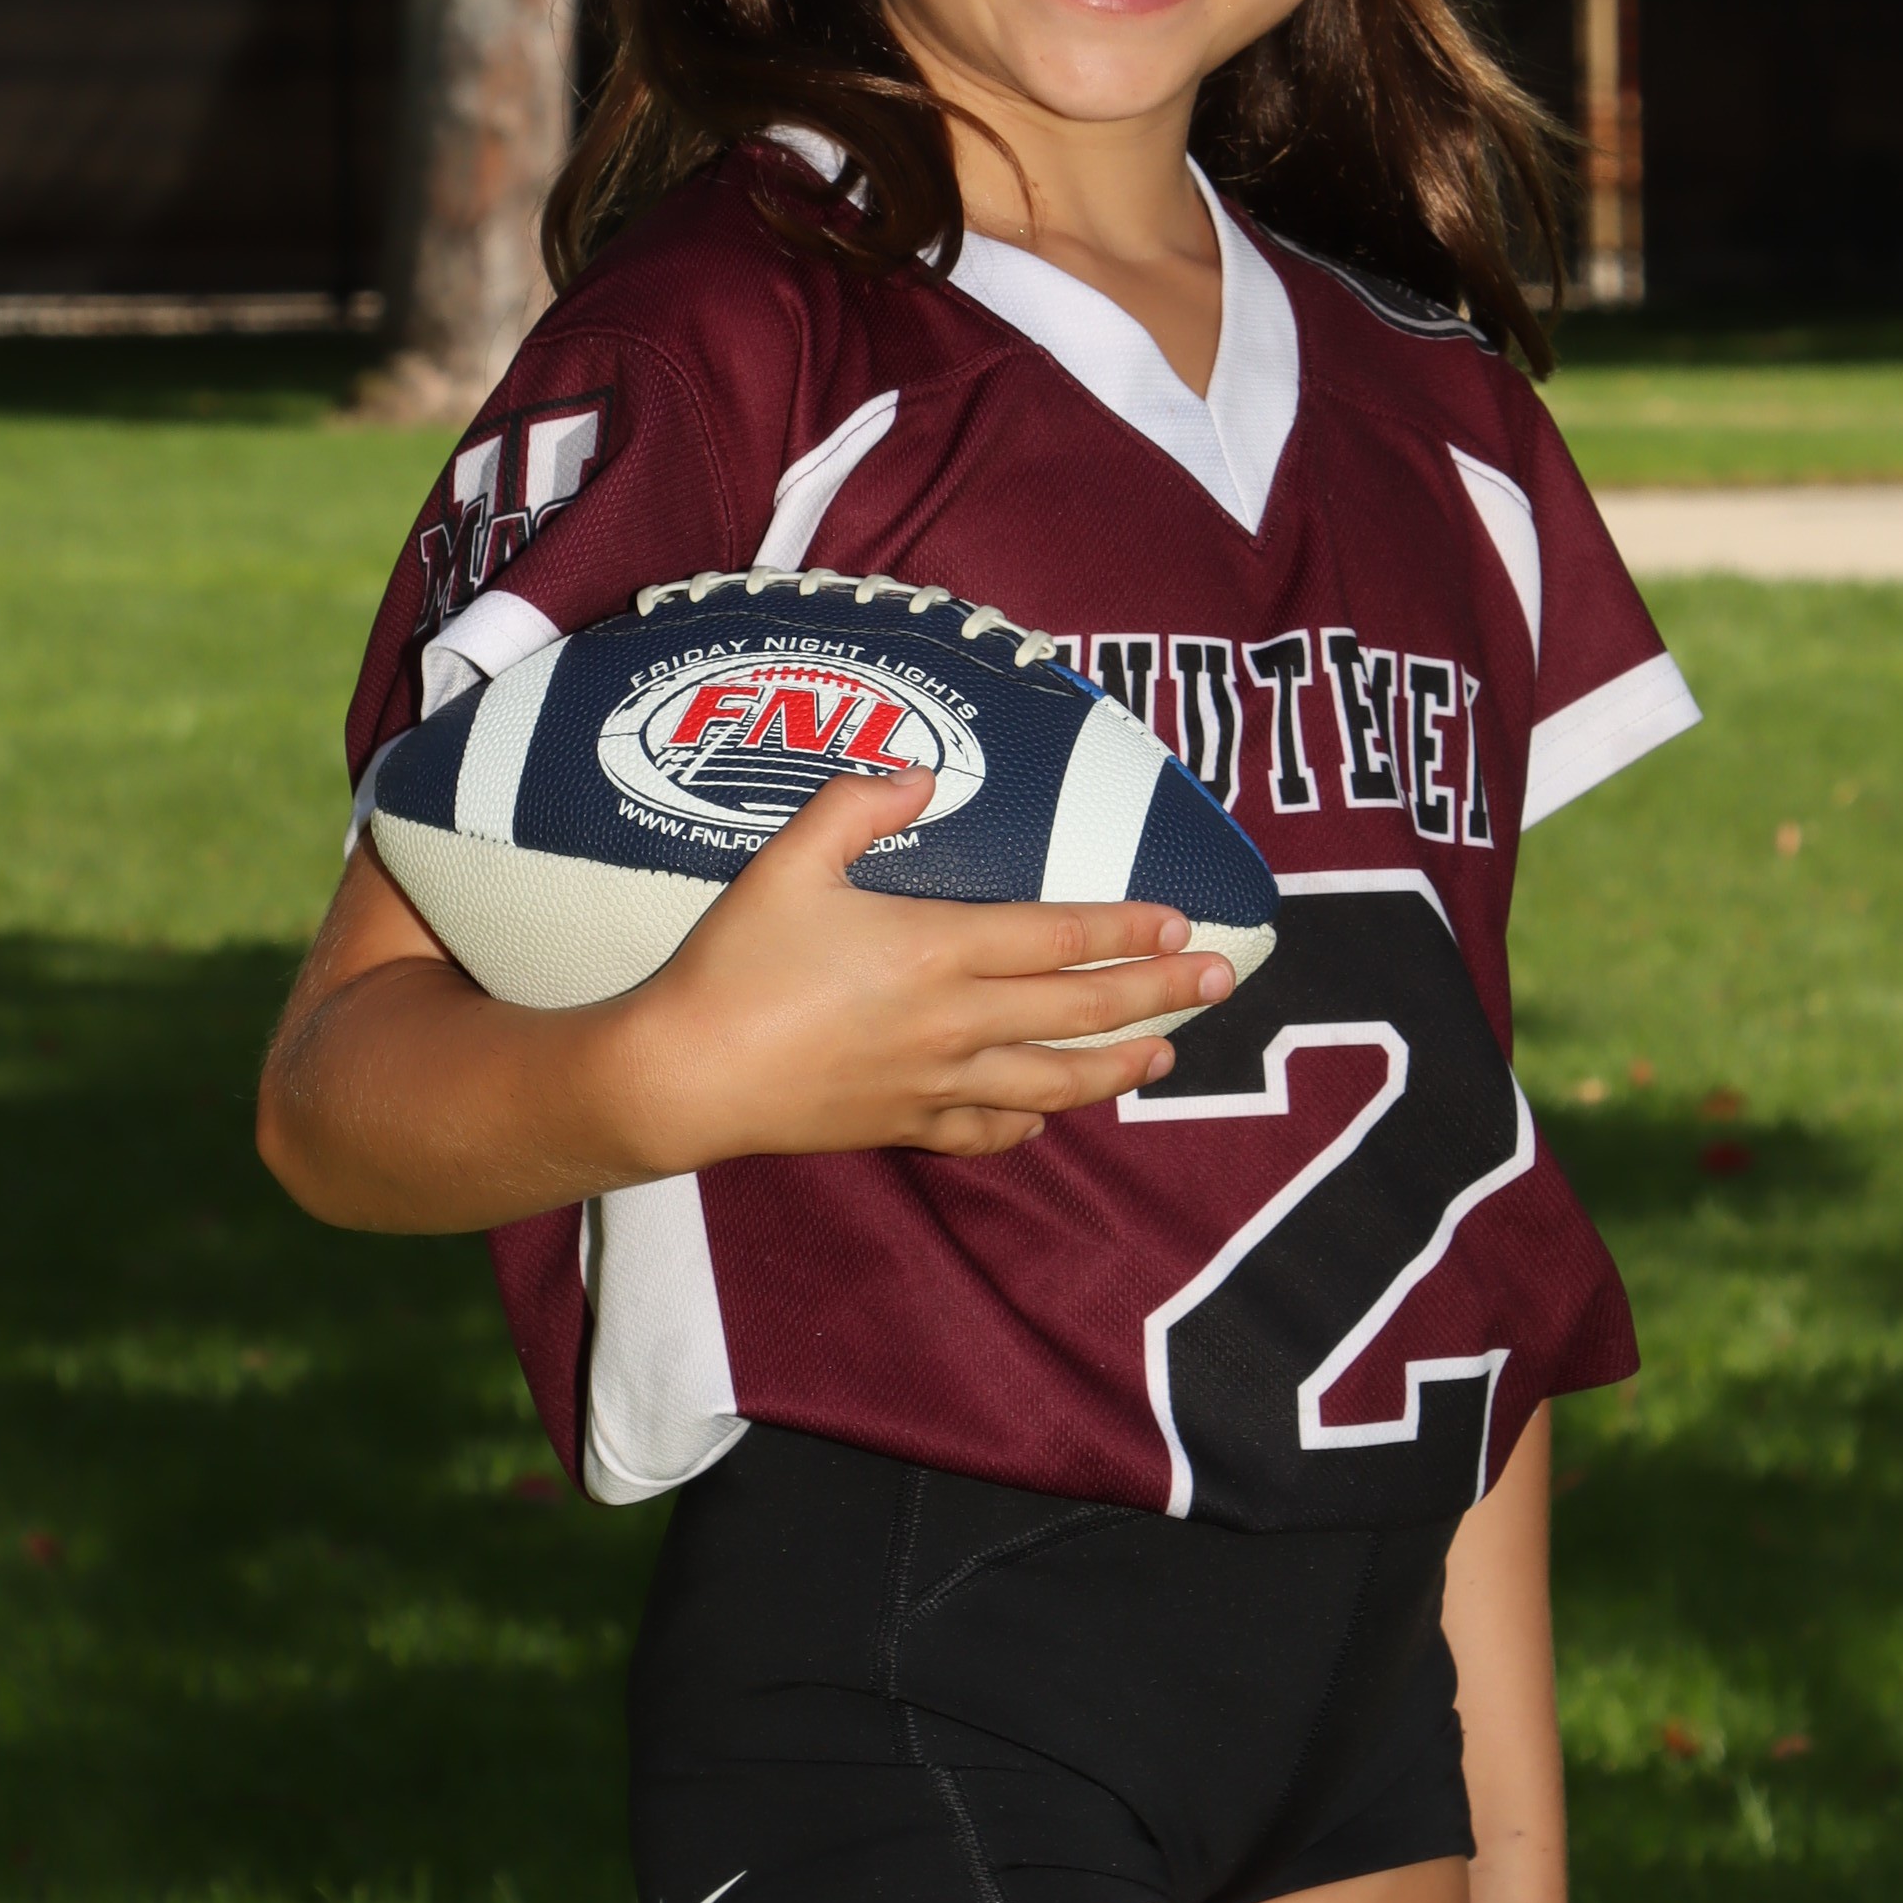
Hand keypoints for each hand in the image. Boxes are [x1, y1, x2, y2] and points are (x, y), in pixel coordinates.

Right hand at [598, 765, 1237, 1171]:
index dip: (1126, 928)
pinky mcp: (904, 1126)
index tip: (1180, 923)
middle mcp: (955, 1021)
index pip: (1059, 936)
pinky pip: (987, 1132)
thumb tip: (921, 771)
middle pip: (1079, 1009)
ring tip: (1162, 1056)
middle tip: (1217, 983)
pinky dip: (1028, 1124)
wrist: (685, 1075)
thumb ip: (857, 807)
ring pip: (1052, 1081)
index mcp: (937, 948)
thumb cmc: (734, 962)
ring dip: (1116, 1067)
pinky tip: (1047, 1117)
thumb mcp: (787, 863)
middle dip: (1157, 994)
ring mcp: (935, 1083)